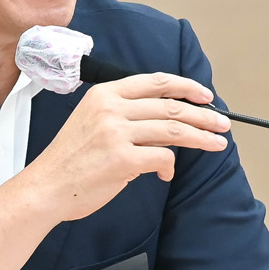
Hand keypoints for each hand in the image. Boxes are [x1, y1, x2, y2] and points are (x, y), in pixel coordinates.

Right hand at [24, 73, 230, 223]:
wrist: (46, 187)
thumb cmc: (70, 159)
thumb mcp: (92, 121)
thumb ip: (125, 114)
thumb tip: (168, 120)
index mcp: (105, 94)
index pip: (156, 82)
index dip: (186, 86)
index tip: (206, 95)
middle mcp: (111, 108)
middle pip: (171, 106)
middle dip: (203, 115)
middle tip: (222, 124)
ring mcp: (116, 133)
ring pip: (174, 129)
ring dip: (201, 138)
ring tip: (217, 144)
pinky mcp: (122, 159)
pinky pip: (163, 158)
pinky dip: (169, 168)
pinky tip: (165, 175)